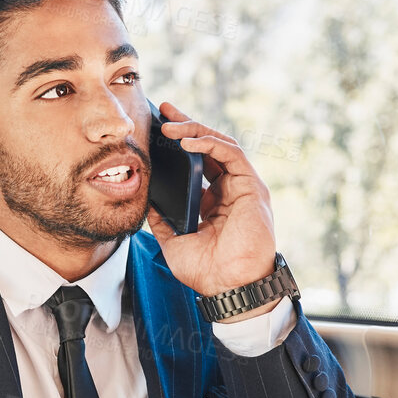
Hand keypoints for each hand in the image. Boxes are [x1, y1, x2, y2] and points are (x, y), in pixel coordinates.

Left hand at [144, 101, 278, 310]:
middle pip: (208, 147)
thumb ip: (162, 221)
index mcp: (213, 202)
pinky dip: (209, 142)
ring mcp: (242, 187)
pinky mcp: (251, 186)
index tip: (158, 130)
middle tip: (163, 111)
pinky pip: (230, 153)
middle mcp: (229, 190)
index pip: (197, 163)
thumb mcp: (173, 242)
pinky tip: (186, 141)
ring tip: (169, 125)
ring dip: (194, 129)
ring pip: (220, 144)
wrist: (228, 286)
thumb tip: (147, 201)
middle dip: (186, 125)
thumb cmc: (207, 271)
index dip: (180, 144)